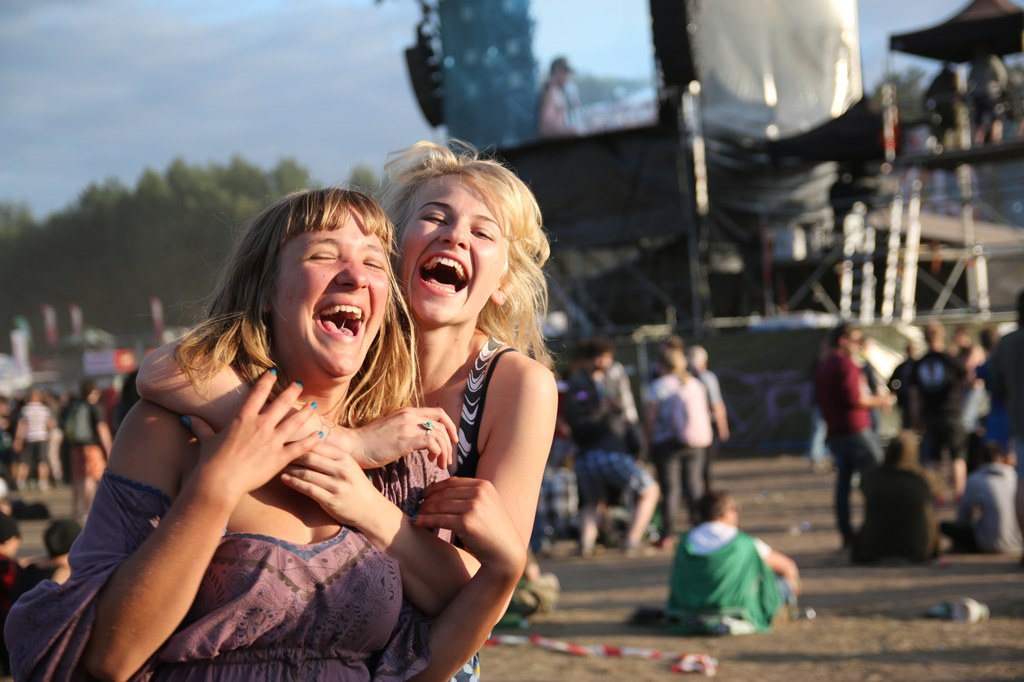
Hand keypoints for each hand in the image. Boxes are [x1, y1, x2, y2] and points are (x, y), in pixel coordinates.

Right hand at [183, 371, 321, 503]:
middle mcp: (260, 425)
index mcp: (242, 419)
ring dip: (306, 413)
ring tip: (314, 406)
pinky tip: (321, 436)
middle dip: (292, 392)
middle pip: (281, 403)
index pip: (257, 393)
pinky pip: (300, 447)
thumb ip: (201, 427)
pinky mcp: (280, 458)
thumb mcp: (206, 441)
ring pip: (294, 422)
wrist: (219, 482)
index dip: (266, 381)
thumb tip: (188, 418)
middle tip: (300, 384)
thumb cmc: (210, 462)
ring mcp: (272, 441)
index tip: (274, 372)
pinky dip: (312, 441)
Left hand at [279, 451, 384, 527]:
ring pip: (306, 473)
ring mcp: (336, 485)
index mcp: (345, 458)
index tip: (285, 442)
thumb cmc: (355, 485)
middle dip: (291, 455)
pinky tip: (284, 479)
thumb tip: (307, 443)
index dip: (299, 443)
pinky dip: (293, 483)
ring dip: (289, 469)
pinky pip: (307, 489)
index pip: (317, 446)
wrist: (370, 509)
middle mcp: (342, 470)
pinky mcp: (331, 500)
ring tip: (277, 466)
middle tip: (276, 453)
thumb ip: (331, 456)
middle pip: (310, 458)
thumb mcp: (348, 466)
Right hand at [346, 407, 457, 469]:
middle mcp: (410, 415)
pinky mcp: (405, 439)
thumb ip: (408, 430)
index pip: (438, 412)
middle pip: (442, 423)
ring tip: (441, 465)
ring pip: (439, 434)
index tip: (452, 441)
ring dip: (445, 451)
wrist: (353, 446)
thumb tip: (422, 442)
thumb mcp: (392, 430)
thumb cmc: (370, 443)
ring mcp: (407, 426)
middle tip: (449, 458)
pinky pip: (432, 443)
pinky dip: (437, 452)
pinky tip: (432, 462)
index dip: (450, 426)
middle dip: (450, 441)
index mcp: (408, 412)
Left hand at [414, 478, 525, 574]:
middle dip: (428, 500)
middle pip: (444, 493)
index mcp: (484, 485)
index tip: (425, 494)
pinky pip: (439, 519)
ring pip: (439, 505)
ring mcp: (472, 507)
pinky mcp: (465, 523)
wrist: (506, 552)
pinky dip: (426, 520)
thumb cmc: (494, 531)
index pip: (452, 482)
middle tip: (418, 507)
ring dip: (425, 510)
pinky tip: (419, 523)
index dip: (435, 487)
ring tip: (418, 515)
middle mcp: (479, 493)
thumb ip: (471, 495)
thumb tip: (443, 491)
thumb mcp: (488, 505)